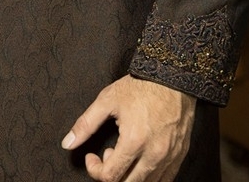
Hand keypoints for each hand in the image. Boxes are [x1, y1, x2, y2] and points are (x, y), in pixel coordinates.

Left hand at [61, 76, 195, 181]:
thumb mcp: (107, 100)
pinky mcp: (180, 155)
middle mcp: (154, 154)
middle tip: (109, 155)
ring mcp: (169, 157)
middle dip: (112, 175)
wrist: (172, 77)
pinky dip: (149, 176)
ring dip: (130, 176)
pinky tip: (141, 159)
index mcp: (134, 141)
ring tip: (125, 154)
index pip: (110, 177)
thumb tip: (67, 143)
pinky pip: (165, 179)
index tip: (91, 156)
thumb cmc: (140, 87)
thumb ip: (85, 124)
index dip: (95, 170)